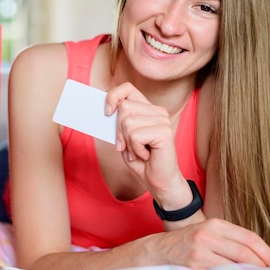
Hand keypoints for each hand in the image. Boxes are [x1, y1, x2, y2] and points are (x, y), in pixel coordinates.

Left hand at [105, 82, 182, 197]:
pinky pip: (135, 135)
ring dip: (128, 143)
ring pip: (128, 122)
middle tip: (126, 146)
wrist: (159, 181)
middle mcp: (157, 111)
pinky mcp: (164, 132)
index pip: (127, 88)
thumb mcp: (124, 139)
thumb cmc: (141, 160)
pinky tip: (145, 155)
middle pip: (124, 107)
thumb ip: (117, 123)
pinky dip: (135, 149)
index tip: (106, 113)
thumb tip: (105, 110)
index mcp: (148, 108)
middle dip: (118, 130)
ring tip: (138, 152)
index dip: (113, 96)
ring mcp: (163, 120)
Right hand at [136, 218, 269, 268]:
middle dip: (264, 266)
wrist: (157, 251)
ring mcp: (201, 250)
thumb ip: (230, 240)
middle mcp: (208, 235)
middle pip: (246, 252)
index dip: (267, 252)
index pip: (250, 238)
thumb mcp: (207, 233)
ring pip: (237, 264)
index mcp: (215, 224)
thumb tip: (260, 256)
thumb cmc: (187, 244)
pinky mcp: (195, 265)